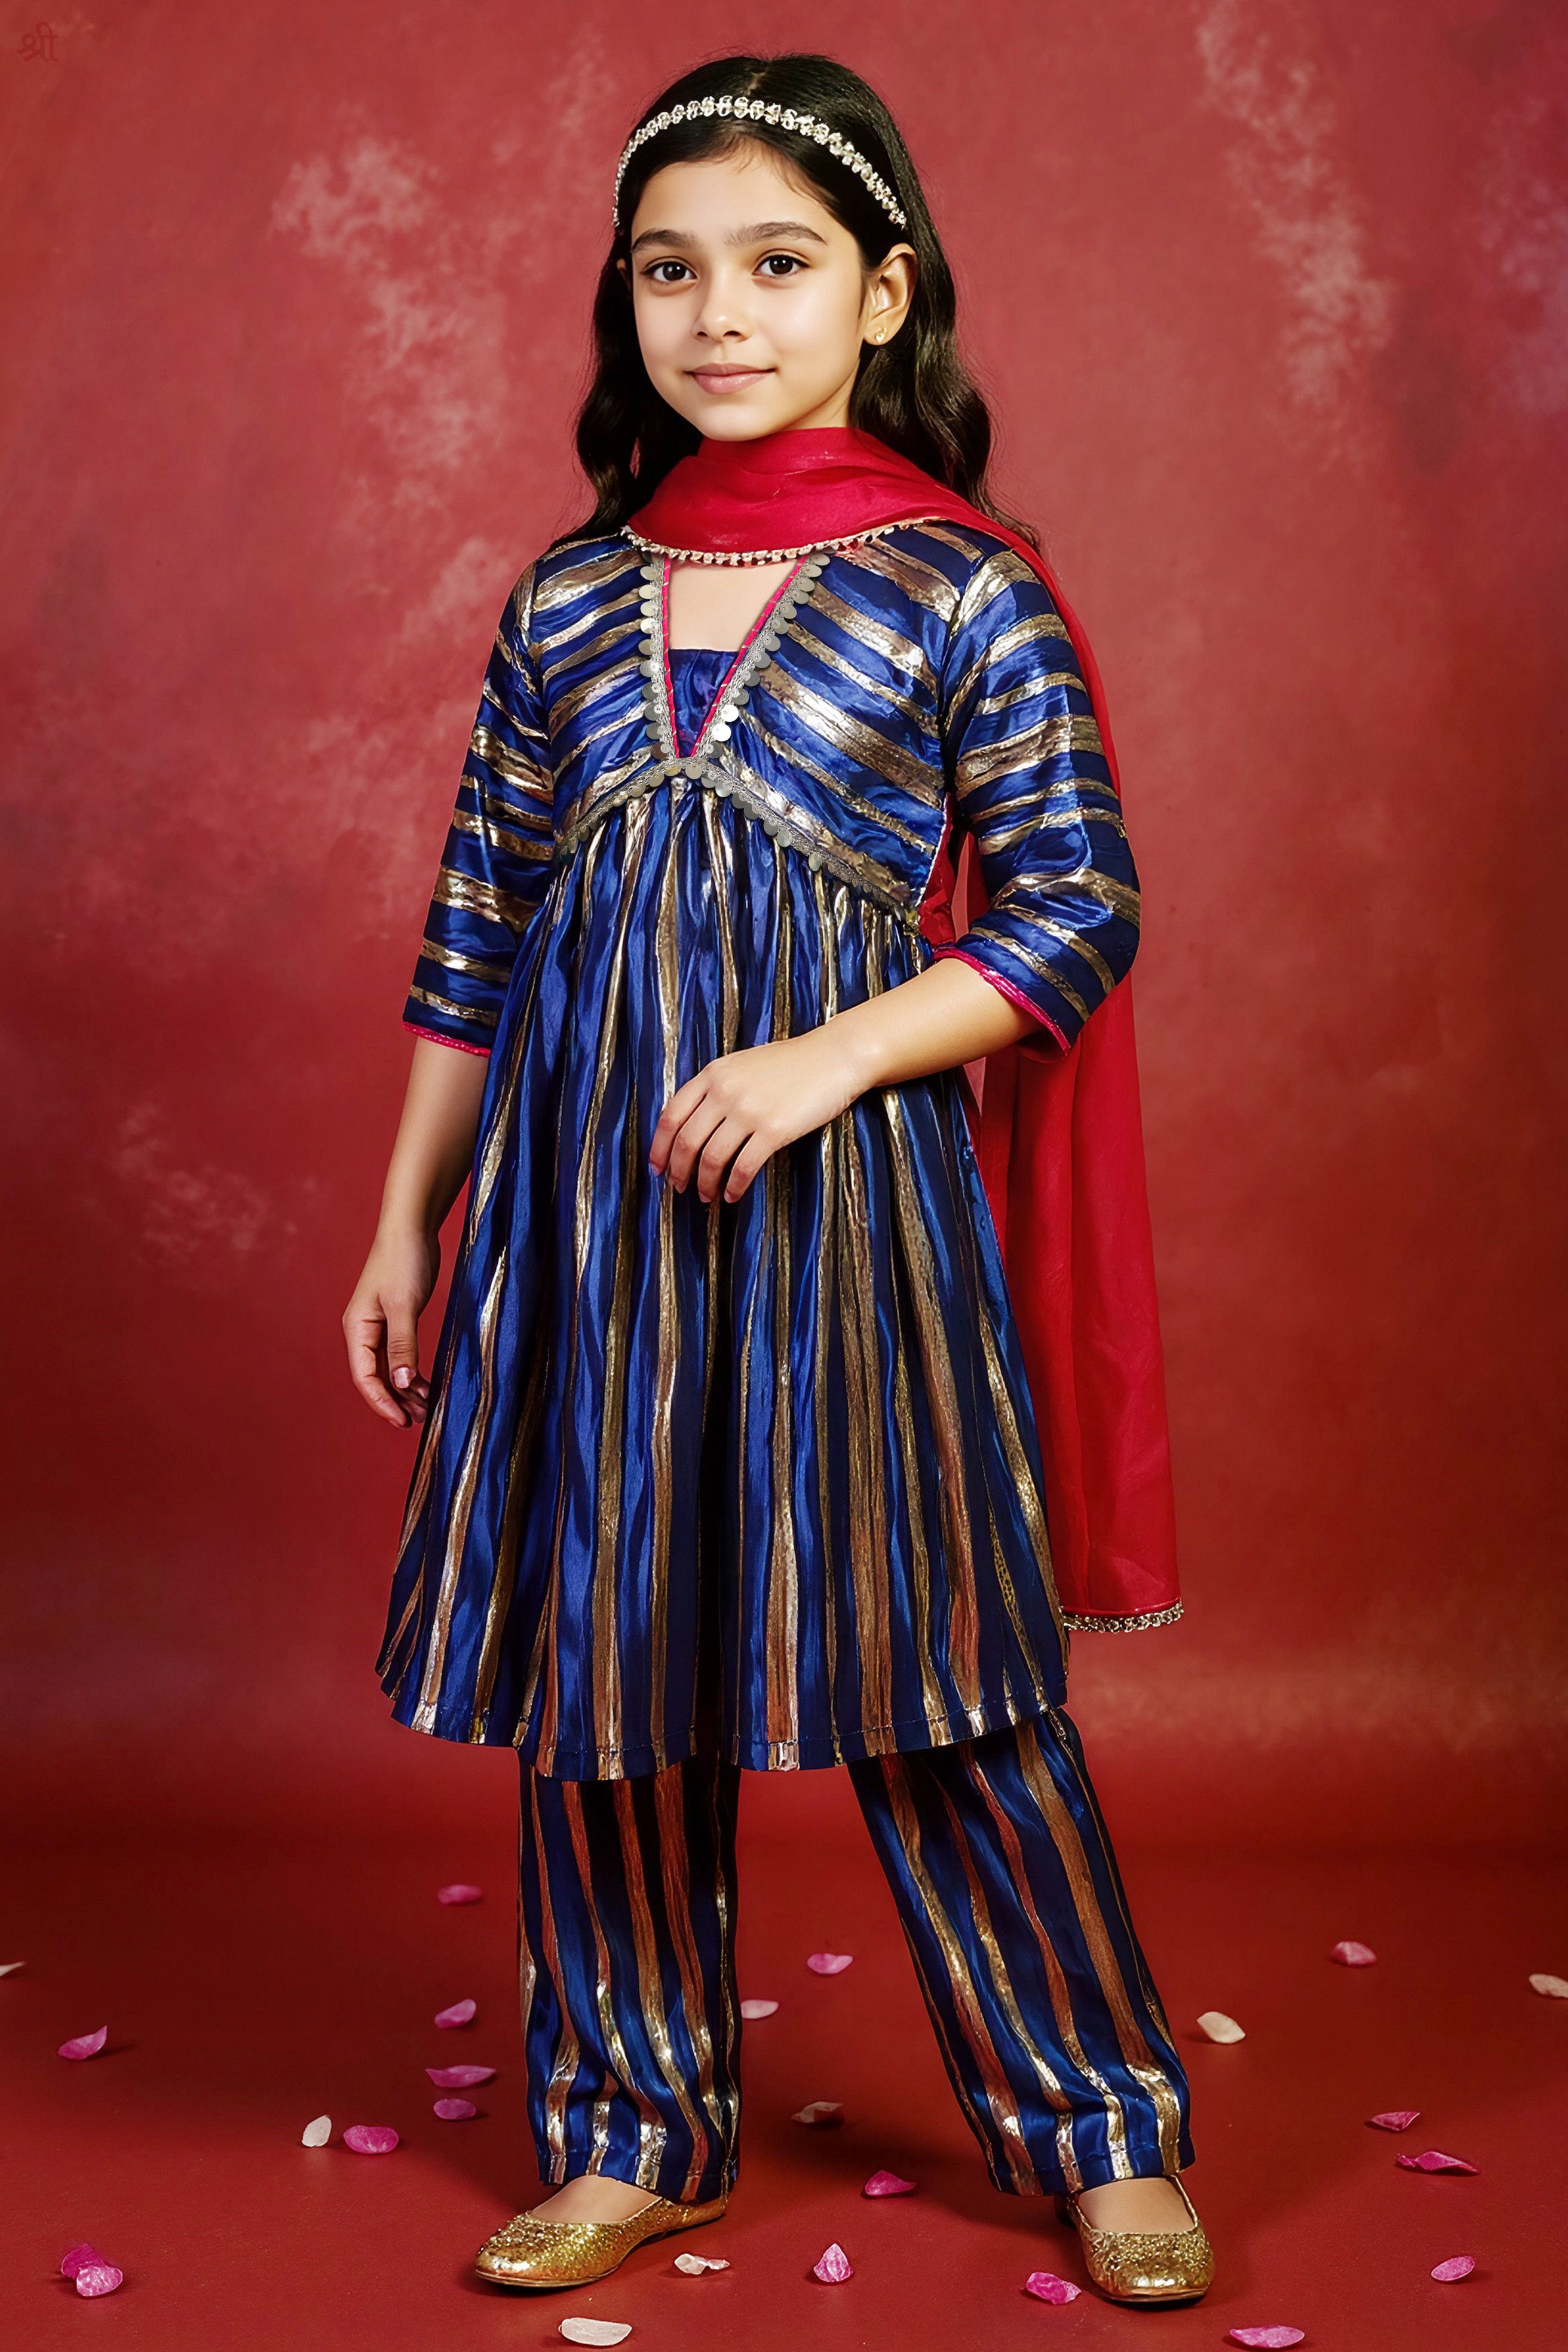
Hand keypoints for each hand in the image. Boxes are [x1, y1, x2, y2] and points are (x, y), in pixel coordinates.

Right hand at [343, 1227, 440, 1426]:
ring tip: (426, 1406)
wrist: (411, 1228)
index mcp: (357, 1329)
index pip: (365, 1377)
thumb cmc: (403, 1262)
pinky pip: (400, 1355)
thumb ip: (403, 1346)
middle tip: (419, 1419)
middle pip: (375, 1377)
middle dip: (396, 1400)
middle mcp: (364, 1331)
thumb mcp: (404, 1307)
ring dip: (405, 1388)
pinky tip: (426, 1382)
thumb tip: (402, 1383)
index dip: (382, 1402)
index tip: (402, 1421)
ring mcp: (380, 1326)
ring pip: (389, 1368)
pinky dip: (412, 1371)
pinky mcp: (397, 1319)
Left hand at [649, 1023, 877, 1203]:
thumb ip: (717, 1087)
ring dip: (705, 1184)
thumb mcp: (743, 1065)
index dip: (659, 1146)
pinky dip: (734, 1187)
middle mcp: (725, 1091)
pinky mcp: (773, 1129)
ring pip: (711, 1158)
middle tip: (679, 1188)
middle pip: (687, 1141)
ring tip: (707, 1197)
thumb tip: (694, 1124)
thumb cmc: (792, 1064)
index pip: (672, 1115)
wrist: (834, 1057)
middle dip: (679, 1171)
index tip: (657, 1167)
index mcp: (713, 1074)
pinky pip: (743, 1167)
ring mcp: (748, 1110)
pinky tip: (734, 1195)